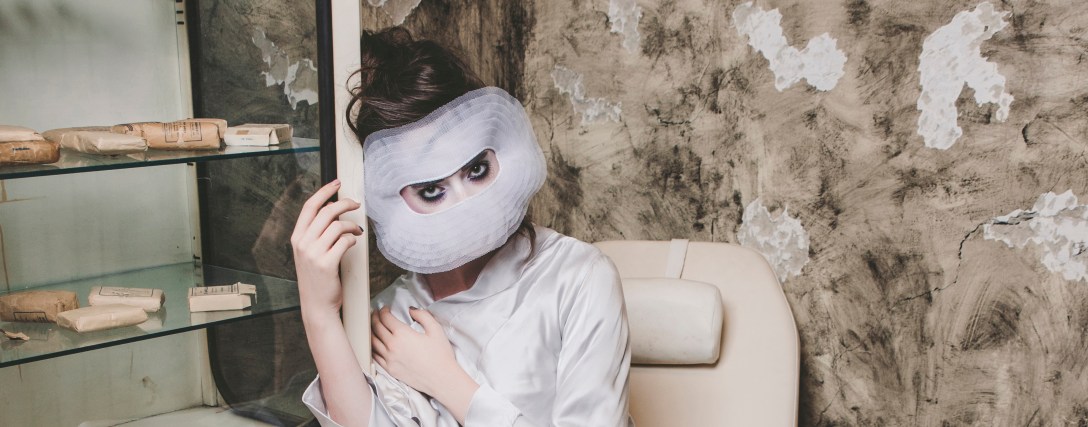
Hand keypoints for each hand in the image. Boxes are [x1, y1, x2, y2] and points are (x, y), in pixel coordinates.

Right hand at [291, 179, 361, 316]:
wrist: (317, 305)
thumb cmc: (317, 278)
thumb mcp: (310, 252)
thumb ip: (316, 233)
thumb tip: (332, 209)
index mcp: (297, 237)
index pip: (309, 206)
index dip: (324, 191)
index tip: (337, 183)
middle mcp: (302, 243)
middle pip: (326, 211)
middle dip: (344, 204)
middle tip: (356, 204)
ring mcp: (313, 253)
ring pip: (337, 225)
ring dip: (351, 225)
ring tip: (357, 230)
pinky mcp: (326, 263)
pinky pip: (345, 241)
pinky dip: (352, 238)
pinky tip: (354, 241)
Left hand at [372, 306, 478, 421]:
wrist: (441, 379)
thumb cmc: (440, 354)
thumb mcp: (436, 329)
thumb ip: (423, 315)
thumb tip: (411, 310)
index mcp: (402, 334)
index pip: (386, 318)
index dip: (383, 311)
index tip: (385, 308)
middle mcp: (392, 346)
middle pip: (377, 328)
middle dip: (375, 318)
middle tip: (375, 314)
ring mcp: (389, 359)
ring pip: (373, 342)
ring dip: (371, 331)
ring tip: (372, 327)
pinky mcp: (390, 369)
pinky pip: (375, 356)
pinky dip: (372, 347)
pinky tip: (374, 344)